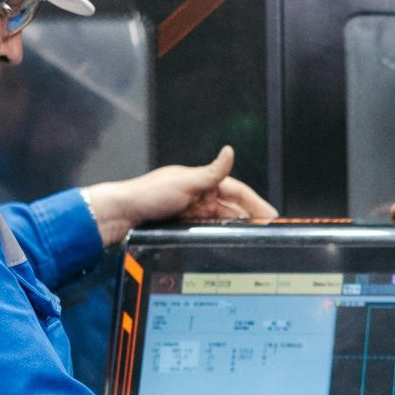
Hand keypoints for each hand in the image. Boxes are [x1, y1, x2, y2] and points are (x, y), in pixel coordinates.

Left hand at [85, 146, 277, 246]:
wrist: (122, 216)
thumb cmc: (148, 194)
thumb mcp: (184, 182)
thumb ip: (211, 172)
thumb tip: (229, 152)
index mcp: (203, 181)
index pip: (239, 191)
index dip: (256, 203)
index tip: (272, 215)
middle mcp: (200, 195)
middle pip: (234, 208)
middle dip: (251, 219)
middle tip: (268, 232)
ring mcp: (193, 212)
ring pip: (223, 221)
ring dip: (237, 228)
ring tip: (252, 240)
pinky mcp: (184, 226)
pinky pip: (209, 231)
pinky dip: (220, 235)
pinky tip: (228, 243)